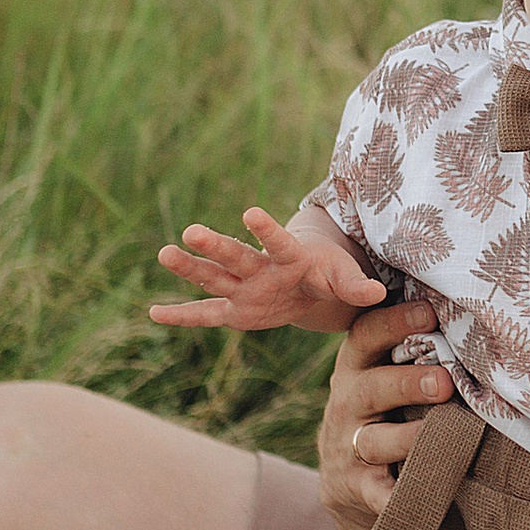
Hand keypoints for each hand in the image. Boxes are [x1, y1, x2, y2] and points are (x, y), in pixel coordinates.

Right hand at [152, 209, 384, 333]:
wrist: (311, 281)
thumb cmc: (328, 273)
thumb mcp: (345, 279)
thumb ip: (356, 286)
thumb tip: (377, 293)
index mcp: (290, 259)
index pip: (278, 242)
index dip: (267, 230)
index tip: (250, 212)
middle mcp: (261, 269)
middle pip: (237, 257)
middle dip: (216, 246)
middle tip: (191, 231)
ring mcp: (244, 288)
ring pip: (215, 277)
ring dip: (191, 267)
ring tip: (164, 253)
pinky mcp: (235, 310)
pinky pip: (206, 314)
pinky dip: (182, 316)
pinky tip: (153, 313)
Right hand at [318, 301, 455, 529]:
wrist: (346, 478)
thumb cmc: (385, 409)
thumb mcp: (383, 374)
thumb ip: (412, 347)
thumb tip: (469, 308)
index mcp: (357, 367)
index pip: (366, 336)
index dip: (395, 322)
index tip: (430, 312)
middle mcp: (348, 404)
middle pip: (372, 389)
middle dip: (407, 383)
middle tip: (444, 382)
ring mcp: (350, 447)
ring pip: (375, 441)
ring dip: (410, 438)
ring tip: (445, 434)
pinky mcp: (358, 488)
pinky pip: (377, 494)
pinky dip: (395, 498)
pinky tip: (420, 498)